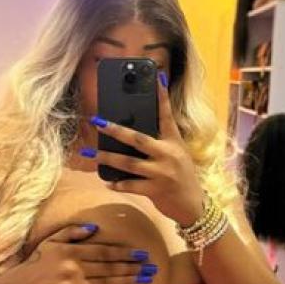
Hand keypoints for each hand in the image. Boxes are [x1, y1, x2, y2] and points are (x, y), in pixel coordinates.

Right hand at [15, 223, 156, 283]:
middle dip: (133, 267)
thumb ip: (73, 232)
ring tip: (146, 280)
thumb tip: (95, 227)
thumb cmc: (37, 263)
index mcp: (71, 251)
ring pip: (108, 282)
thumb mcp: (52, 241)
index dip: (124, 253)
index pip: (104, 251)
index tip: (141, 253)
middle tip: (151, 267)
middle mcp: (74, 267)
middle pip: (110, 267)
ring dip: (129, 281)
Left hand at [87, 73, 205, 224]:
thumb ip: (160, 143)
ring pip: (128, 163)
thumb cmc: (182, 176)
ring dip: (107, 159)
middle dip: (116, 131)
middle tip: (98, 122)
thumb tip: (132, 133)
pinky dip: (118, 184)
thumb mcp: (176, 154)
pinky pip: (131, 185)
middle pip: (138, 139)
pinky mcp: (155, 190)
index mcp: (174, 142)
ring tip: (91, 154)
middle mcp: (168, 155)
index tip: (156, 78)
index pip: (167, 115)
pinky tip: (107, 182)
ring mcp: (161, 173)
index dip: (162, 96)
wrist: (193, 205)